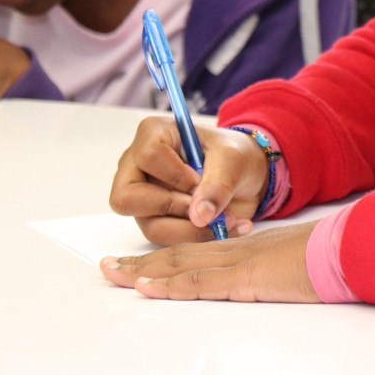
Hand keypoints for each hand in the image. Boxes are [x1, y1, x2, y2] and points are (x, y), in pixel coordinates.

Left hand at [100, 219, 319, 302]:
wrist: (350, 246)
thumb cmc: (335, 255)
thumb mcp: (302, 262)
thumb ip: (283, 269)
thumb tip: (281, 276)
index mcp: (250, 247)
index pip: (199, 252)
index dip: (166, 259)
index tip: (141, 264)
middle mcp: (238, 250)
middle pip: (181, 255)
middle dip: (142, 263)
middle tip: (110, 268)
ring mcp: (241, 261)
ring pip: (181, 265)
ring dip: (144, 272)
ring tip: (114, 276)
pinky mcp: (247, 277)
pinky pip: (201, 281)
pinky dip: (170, 285)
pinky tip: (147, 288)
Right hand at [108, 116, 270, 244]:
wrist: (246, 176)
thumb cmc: (233, 155)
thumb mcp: (233, 160)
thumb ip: (218, 183)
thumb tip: (198, 216)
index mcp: (153, 134)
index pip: (148, 156)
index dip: (175, 174)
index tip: (199, 180)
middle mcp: (138, 166)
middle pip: (127, 198)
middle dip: (171, 207)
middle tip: (205, 204)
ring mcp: (143, 196)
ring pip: (149, 225)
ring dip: (191, 229)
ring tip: (226, 219)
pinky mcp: (155, 220)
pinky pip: (165, 239)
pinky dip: (197, 238)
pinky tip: (225, 227)